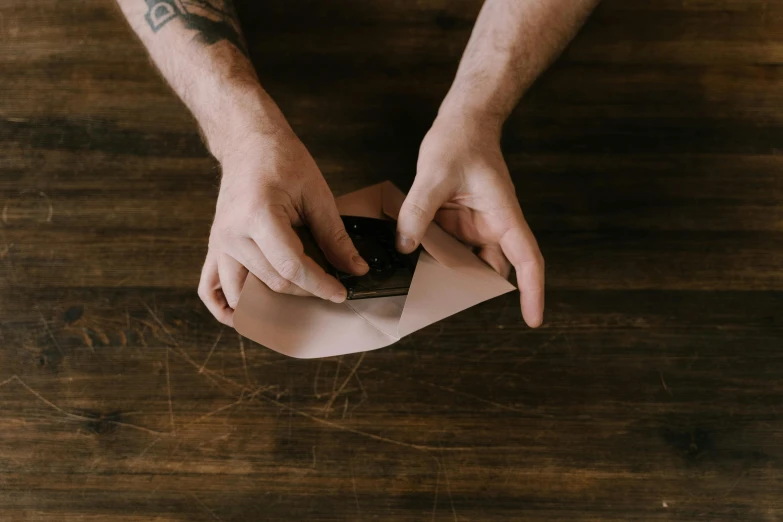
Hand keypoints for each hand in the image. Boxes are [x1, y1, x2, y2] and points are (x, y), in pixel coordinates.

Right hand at [199, 128, 368, 325]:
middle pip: (273, 282)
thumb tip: (355, 269)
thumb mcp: (317, 193)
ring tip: (300, 299)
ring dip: (273, 302)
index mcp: (259, 216)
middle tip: (331, 287)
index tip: (341, 292)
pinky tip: (243, 316)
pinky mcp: (215, 246)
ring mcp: (219, 242)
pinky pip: (210, 287)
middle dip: (306, 290)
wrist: (248, 141)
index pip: (292, 267)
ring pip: (246, 291)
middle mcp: (232, 234)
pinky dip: (224, 306)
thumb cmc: (282, 160)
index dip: (320, 285)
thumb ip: (335, 236)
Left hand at [396, 114, 544, 326]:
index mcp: (503, 216)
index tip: (533, 319)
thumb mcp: (434, 176)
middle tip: (443, 304)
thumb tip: (405, 245)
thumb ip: (419, 212)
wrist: (462, 123)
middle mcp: (493, 227)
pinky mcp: (458, 223)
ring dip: (450, 274)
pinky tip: (415, 264)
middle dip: (473, 290)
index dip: (533, 291)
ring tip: (423, 287)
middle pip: (493, 269)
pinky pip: (450, 249)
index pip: (528, 259)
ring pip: (468, 263)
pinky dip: (436, 259)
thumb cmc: (460, 142)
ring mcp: (475, 227)